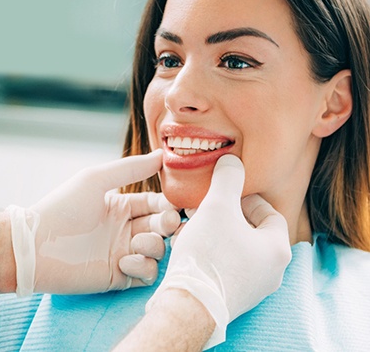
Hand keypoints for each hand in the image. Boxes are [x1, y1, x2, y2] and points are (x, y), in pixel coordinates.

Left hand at [7, 150, 180, 295]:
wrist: (35, 246)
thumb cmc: (63, 207)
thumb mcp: (96, 179)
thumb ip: (131, 168)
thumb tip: (162, 155)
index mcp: (121, 206)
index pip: (155, 203)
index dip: (168, 203)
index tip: (177, 204)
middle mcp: (124, 229)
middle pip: (161, 226)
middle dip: (169, 224)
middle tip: (169, 222)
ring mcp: (122, 253)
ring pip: (158, 250)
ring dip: (154, 245)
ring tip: (136, 242)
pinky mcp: (118, 276)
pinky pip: (146, 273)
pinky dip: (143, 267)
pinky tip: (124, 261)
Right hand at [146, 154, 290, 347]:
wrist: (189, 305)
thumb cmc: (209, 254)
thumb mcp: (218, 205)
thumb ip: (228, 178)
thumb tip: (232, 160)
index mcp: (277, 249)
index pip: (270, 213)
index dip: (248, 198)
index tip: (228, 194)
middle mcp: (271, 271)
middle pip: (251, 230)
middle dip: (226, 213)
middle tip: (207, 206)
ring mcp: (253, 287)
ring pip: (236, 246)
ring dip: (215, 230)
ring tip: (193, 222)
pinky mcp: (233, 296)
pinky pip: (226, 264)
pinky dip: (211, 249)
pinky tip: (190, 242)